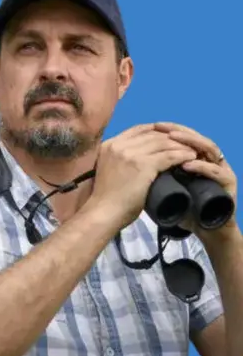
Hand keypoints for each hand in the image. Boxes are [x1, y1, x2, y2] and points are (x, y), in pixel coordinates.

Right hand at [87, 123, 197, 229]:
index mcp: (110, 145)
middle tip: (187, 143)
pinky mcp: (143, 165)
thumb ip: (122, 160)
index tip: (169, 137)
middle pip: (152, 134)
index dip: (156, 131)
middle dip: (172, 137)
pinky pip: (168, 156)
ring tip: (193, 151)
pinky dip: (182, 156)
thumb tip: (142, 158)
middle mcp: (119, 145)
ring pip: (162, 143)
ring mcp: (130, 154)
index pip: (138, 129)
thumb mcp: (111, 169)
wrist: (104, 211)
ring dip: (181, 146)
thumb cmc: (107, 197)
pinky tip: (191, 158)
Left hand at [153, 122, 238, 239]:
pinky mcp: (228, 182)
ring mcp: (220, 168)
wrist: (204, 229)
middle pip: (194, 137)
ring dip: (190, 141)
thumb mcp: (163, 187)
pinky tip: (187, 165)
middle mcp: (209, 159)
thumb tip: (128, 162)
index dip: (165, 130)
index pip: (182, 137)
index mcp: (194, 157)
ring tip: (172, 140)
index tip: (149, 126)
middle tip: (160, 127)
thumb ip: (152, 173)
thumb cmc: (181, 209)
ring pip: (208, 147)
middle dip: (176, 130)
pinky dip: (201, 166)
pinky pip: (215, 171)